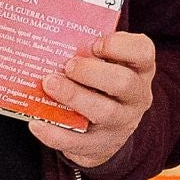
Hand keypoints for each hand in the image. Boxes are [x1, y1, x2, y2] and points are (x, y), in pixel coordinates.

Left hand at [28, 32, 156, 169]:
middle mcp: (136, 96)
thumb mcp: (108, 65)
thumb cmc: (102, 85)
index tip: (95, 44)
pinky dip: (54, 133)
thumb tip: (53, 33)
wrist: (106, 131)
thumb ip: (91, 50)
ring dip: (74, 96)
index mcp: (139, 69)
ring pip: (104, 112)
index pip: (143, 52)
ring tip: (49, 84)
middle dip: (93, 72)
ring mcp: (120, 124)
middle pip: (124, 83)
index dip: (120, 45)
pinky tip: (36, 122)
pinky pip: (77, 142)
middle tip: (68, 65)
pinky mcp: (99, 146)